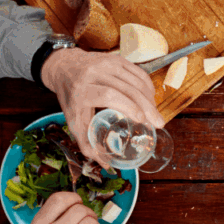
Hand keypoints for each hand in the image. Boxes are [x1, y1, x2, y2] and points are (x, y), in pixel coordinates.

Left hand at [40, 48, 163, 166]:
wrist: (64, 66)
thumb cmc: (71, 97)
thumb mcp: (73, 120)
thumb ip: (87, 143)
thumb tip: (106, 165)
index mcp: (82, 89)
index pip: (109, 95)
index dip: (129, 107)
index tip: (141, 120)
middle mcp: (95, 73)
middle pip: (128, 89)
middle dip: (147, 107)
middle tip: (159, 123)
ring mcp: (107, 63)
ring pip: (137, 81)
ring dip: (150, 99)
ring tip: (155, 114)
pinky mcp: (117, 58)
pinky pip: (140, 73)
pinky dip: (149, 88)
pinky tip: (151, 99)